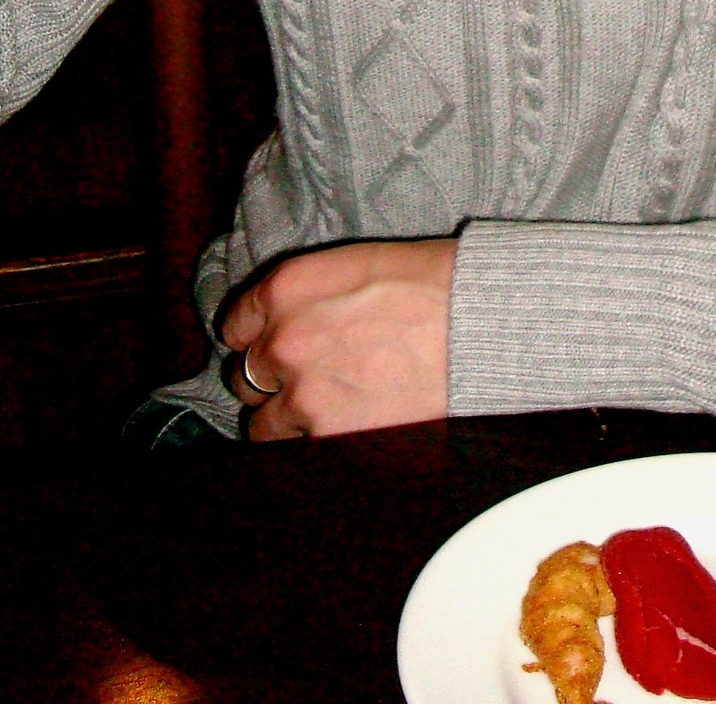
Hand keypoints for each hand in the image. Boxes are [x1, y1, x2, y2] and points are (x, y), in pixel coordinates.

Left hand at [218, 238, 455, 441]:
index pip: (235, 323)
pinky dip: (313, 444)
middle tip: (306, 378)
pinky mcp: (327, 438)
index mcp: (287, 288)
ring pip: (262, 424)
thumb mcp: (356, 265)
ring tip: (326, 410)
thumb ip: (308, 295)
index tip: (271, 345)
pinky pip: (295, 451)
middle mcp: (283, 340)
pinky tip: (344, 426)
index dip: (254, 337)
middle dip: (270, 379)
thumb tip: (285, 323)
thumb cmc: (432, 284)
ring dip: (286, 419)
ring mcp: (302, 394)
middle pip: (245, 375)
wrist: (480, 326)